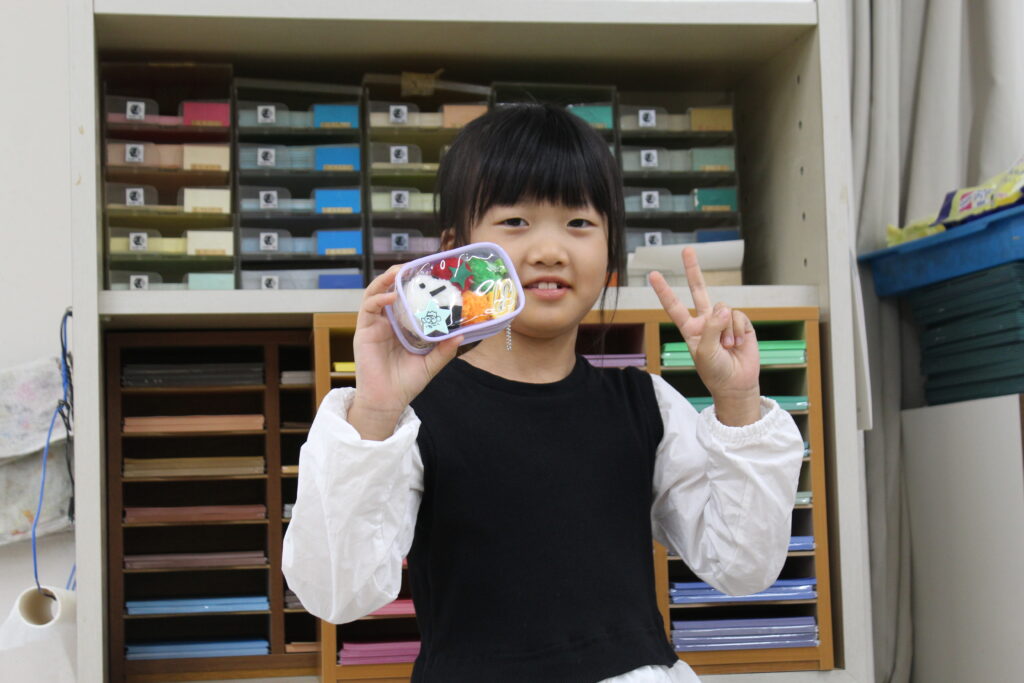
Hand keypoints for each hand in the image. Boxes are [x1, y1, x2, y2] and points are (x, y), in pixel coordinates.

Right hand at [349, 266, 462, 438]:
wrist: (387, 401)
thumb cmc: (406, 383)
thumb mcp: (431, 364)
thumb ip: (444, 350)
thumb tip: (460, 334)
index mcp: (404, 327)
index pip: (408, 299)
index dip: (416, 285)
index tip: (431, 274)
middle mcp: (388, 322)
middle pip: (391, 290)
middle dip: (400, 275)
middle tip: (414, 266)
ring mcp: (375, 325)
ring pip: (376, 293)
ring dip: (386, 280)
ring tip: (399, 271)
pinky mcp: (364, 331)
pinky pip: (368, 308)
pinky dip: (379, 298)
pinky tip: (392, 296)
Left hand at [648, 247, 759, 401]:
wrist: (736, 384)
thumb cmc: (715, 371)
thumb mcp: (704, 351)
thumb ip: (711, 327)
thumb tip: (724, 307)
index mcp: (690, 329)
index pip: (674, 306)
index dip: (664, 291)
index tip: (652, 275)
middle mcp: (705, 321)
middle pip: (698, 290)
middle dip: (693, 270)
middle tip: (687, 250)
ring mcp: (723, 321)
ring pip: (723, 309)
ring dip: (726, 330)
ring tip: (727, 347)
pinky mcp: (741, 324)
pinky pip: (739, 316)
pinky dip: (738, 330)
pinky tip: (738, 344)